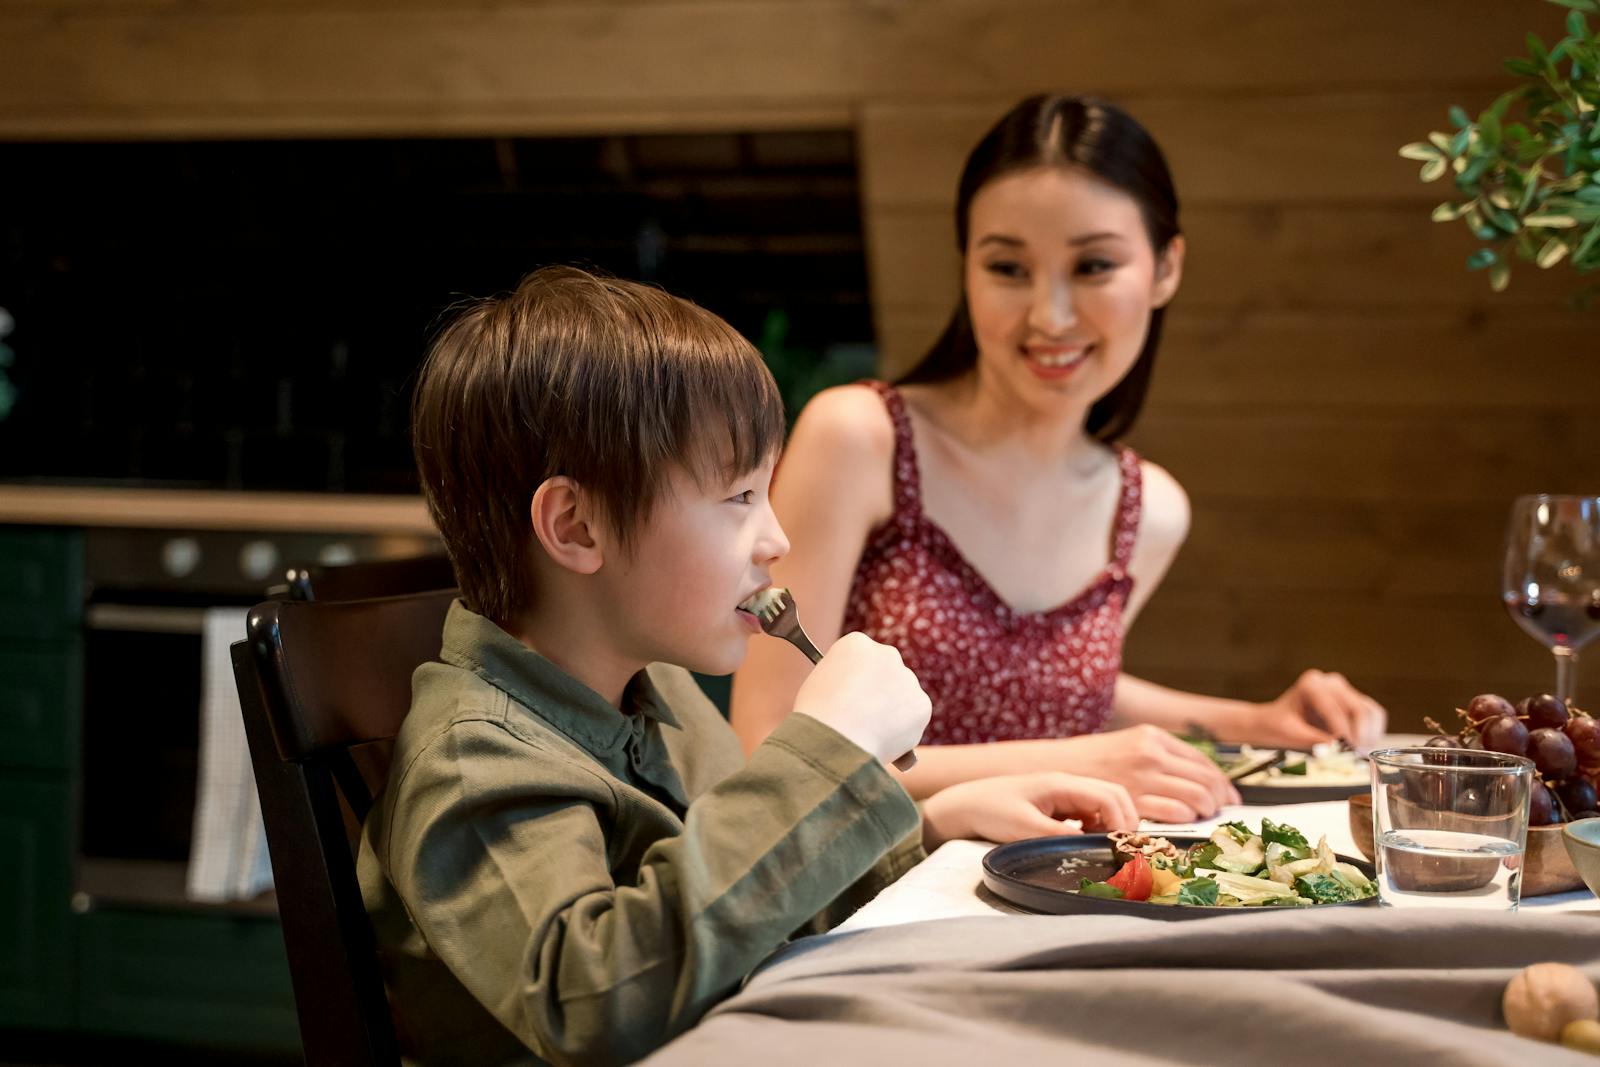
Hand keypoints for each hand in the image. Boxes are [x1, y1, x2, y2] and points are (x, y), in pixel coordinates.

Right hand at [792, 631, 929, 765]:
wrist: (836, 740)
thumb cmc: (817, 717)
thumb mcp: (819, 685)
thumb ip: (840, 680)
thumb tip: (851, 693)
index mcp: (856, 644)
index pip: (862, 657)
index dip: (856, 679)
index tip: (850, 696)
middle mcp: (886, 654)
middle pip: (887, 671)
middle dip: (880, 690)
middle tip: (866, 715)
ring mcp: (907, 678)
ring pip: (903, 696)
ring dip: (893, 710)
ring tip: (871, 734)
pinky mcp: (922, 704)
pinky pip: (913, 718)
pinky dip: (904, 730)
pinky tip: (885, 739)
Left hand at [920, 772, 1138, 849]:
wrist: (965, 805)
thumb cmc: (991, 810)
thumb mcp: (1025, 828)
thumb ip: (1059, 836)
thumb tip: (1092, 847)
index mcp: (1061, 784)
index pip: (1108, 795)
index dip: (1122, 820)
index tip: (1121, 846)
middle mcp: (1067, 784)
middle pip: (1114, 795)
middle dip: (1125, 820)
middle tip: (1123, 848)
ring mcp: (1064, 794)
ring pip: (1104, 804)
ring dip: (1112, 824)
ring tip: (1106, 848)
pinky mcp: (1059, 805)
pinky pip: (1089, 813)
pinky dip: (1097, 826)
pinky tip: (1088, 842)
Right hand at [1044, 724, 1238, 821]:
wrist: (1054, 770)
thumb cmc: (1089, 762)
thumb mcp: (1127, 745)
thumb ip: (1158, 756)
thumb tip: (1194, 778)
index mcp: (1152, 737)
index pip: (1203, 761)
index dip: (1221, 782)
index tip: (1227, 796)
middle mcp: (1151, 753)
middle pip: (1206, 780)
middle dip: (1220, 800)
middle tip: (1220, 812)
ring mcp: (1143, 776)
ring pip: (1198, 797)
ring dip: (1207, 812)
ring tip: (1202, 819)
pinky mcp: (1133, 799)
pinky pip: (1176, 812)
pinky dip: (1187, 820)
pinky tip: (1182, 823)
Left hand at [1242, 670, 1386, 751]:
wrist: (1274, 722)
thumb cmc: (1277, 727)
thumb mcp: (1290, 735)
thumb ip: (1314, 741)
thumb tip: (1338, 750)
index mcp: (1311, 684)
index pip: (1334, 710)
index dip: (1343, 733)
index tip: (1348, 752)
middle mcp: (1330, 682)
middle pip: (1358, 709)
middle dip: (1360, 735)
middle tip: (1357, 756)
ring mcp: (1344, 690)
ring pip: (1370, 712)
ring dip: (1370, 735)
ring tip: (1360, 753)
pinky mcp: (1354, 701)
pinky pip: (1373, 715)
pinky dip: (1373, 732)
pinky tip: (1362, 747)